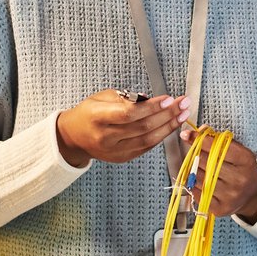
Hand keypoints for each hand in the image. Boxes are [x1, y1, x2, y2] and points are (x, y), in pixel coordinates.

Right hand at [56, 91, 190, 166]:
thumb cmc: (88, 113)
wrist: (74, 137)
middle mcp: (106, 137)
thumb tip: (150, 100)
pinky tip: (171, 126)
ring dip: (169, 127)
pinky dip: (160, 136)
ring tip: (183, 114)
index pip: (129, 113)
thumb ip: (126, 98)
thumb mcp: (101, 97)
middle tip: (183, 103)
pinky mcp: (122, 158)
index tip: (168, 98)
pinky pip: (146, 148)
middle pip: (142, 127)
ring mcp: (114, 151)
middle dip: (167, 115)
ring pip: (148, 140)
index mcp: (97, 117)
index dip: (152, 107)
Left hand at [176, 133, 256, 222]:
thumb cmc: (242, 169)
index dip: (201, 140)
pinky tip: (201, 181)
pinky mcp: (220, 208)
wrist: (252, 194)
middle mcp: (240, 179)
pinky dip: (195, 185)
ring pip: (199, 177)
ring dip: (194, 170)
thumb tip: (199, 131)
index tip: (188, 135)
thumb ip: (219, 140)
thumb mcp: (238, 151)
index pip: (218, 147)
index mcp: (246, 161)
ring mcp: (230, 195)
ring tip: (199, 167)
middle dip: (197, 154)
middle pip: (206, 162)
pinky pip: (197, 192)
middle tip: (195, 152)